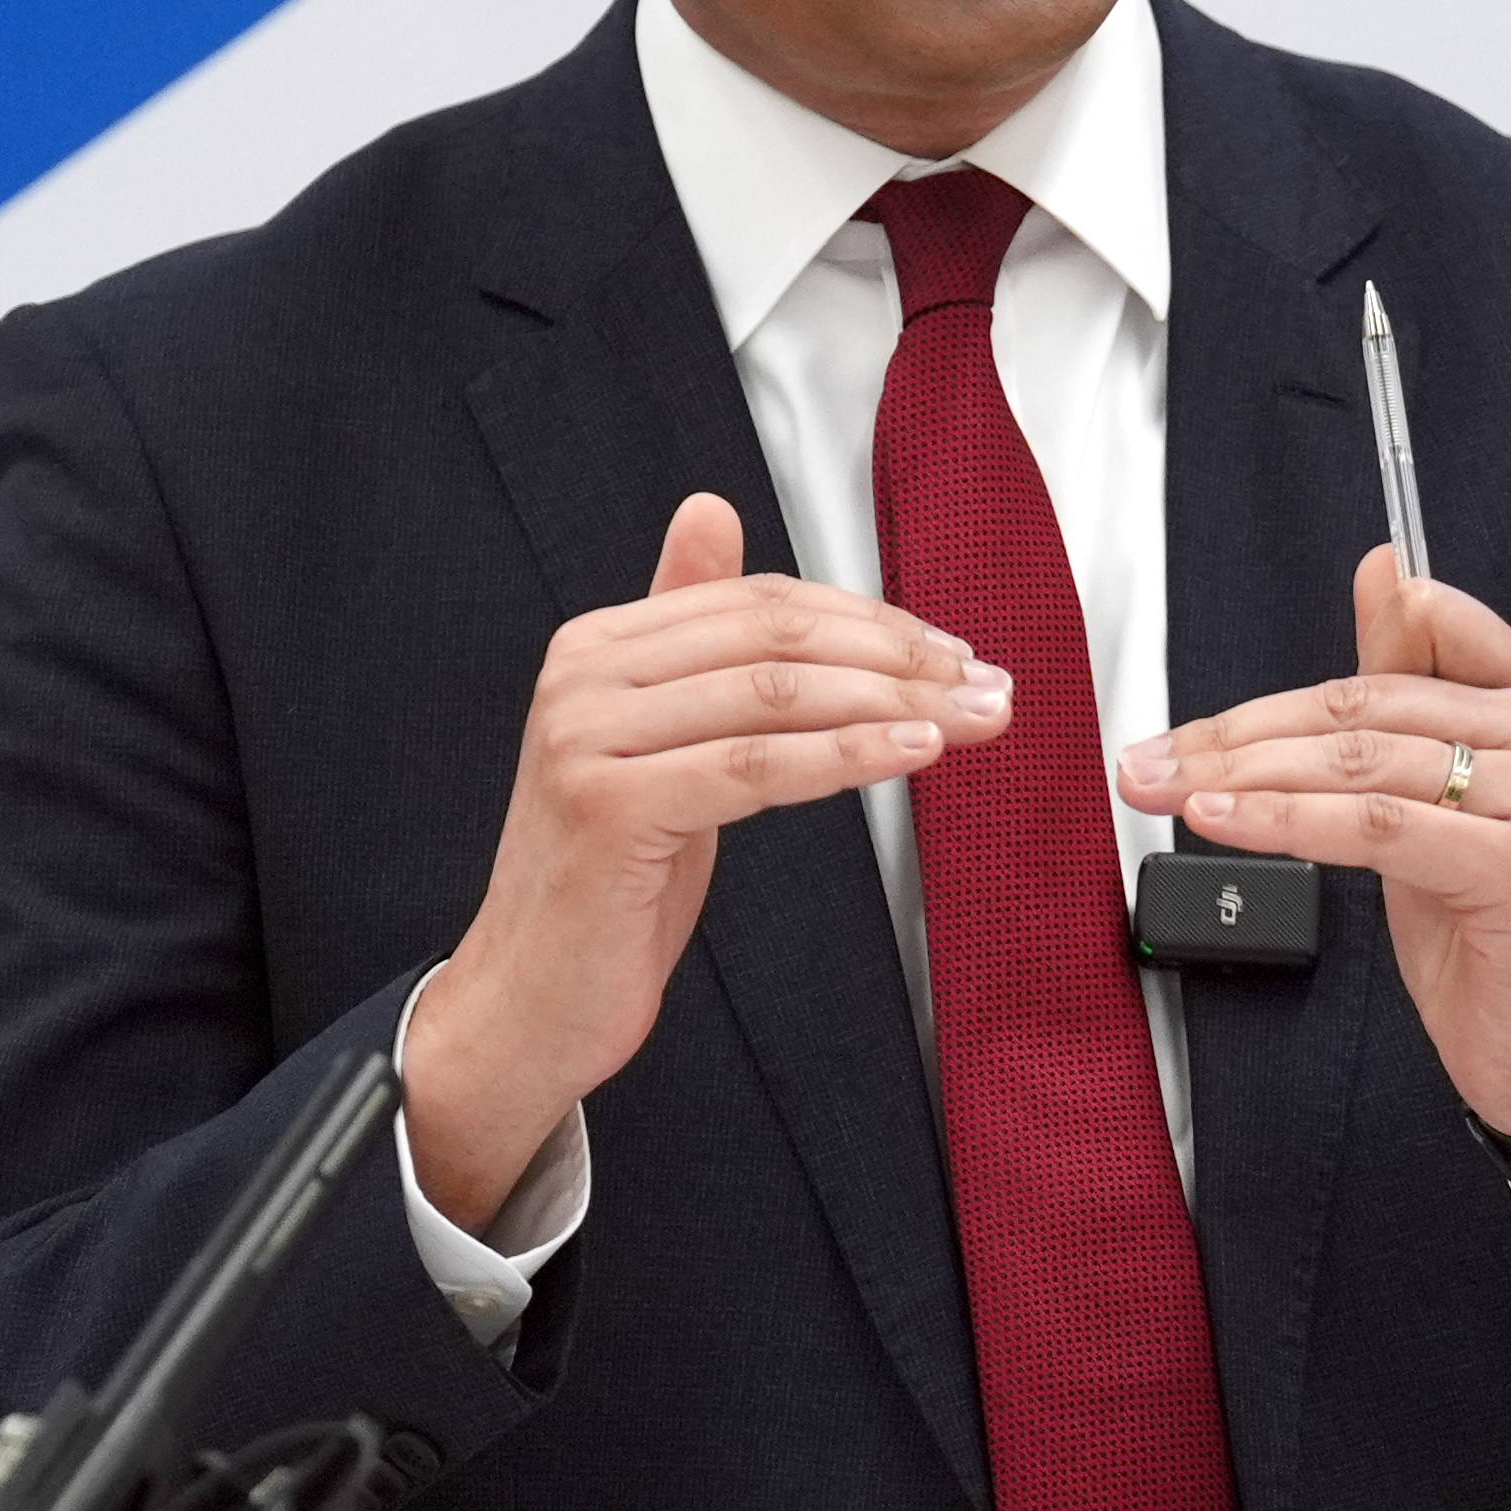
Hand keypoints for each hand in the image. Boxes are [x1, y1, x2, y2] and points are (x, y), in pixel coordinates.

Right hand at [412, 492, 1004, 1230]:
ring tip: (971, 718)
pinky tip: (912, 753)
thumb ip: (688, 638)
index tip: (951, 650)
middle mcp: (583, 676)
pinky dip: (847, 754)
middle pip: (773, 637)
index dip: (868, 620)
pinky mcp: (609, 806)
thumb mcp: (657, 743)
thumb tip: (712, 511)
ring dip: (894, 702)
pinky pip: (755, 767)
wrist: (528, 999)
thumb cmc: (607, 883)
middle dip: (897, 656)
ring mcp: (587, 738)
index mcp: (596, 645)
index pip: (759, 603)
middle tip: (982, 683)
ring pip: (774, 695)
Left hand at [1116, 548, 1510, 1227]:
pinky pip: (1372, 825)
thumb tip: (1384, 571)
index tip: (1206, 719)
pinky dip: (1283, 821)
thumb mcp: (1439, 794)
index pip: (1411, 630)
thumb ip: (1408, 686)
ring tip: (1166, 790)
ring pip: (1358, 762)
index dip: (1294, 678)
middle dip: (1239, 735)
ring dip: (1243, 776)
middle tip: (1153, 760)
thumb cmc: (1494, 922)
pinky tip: (1222, 820)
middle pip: (1362, 706)